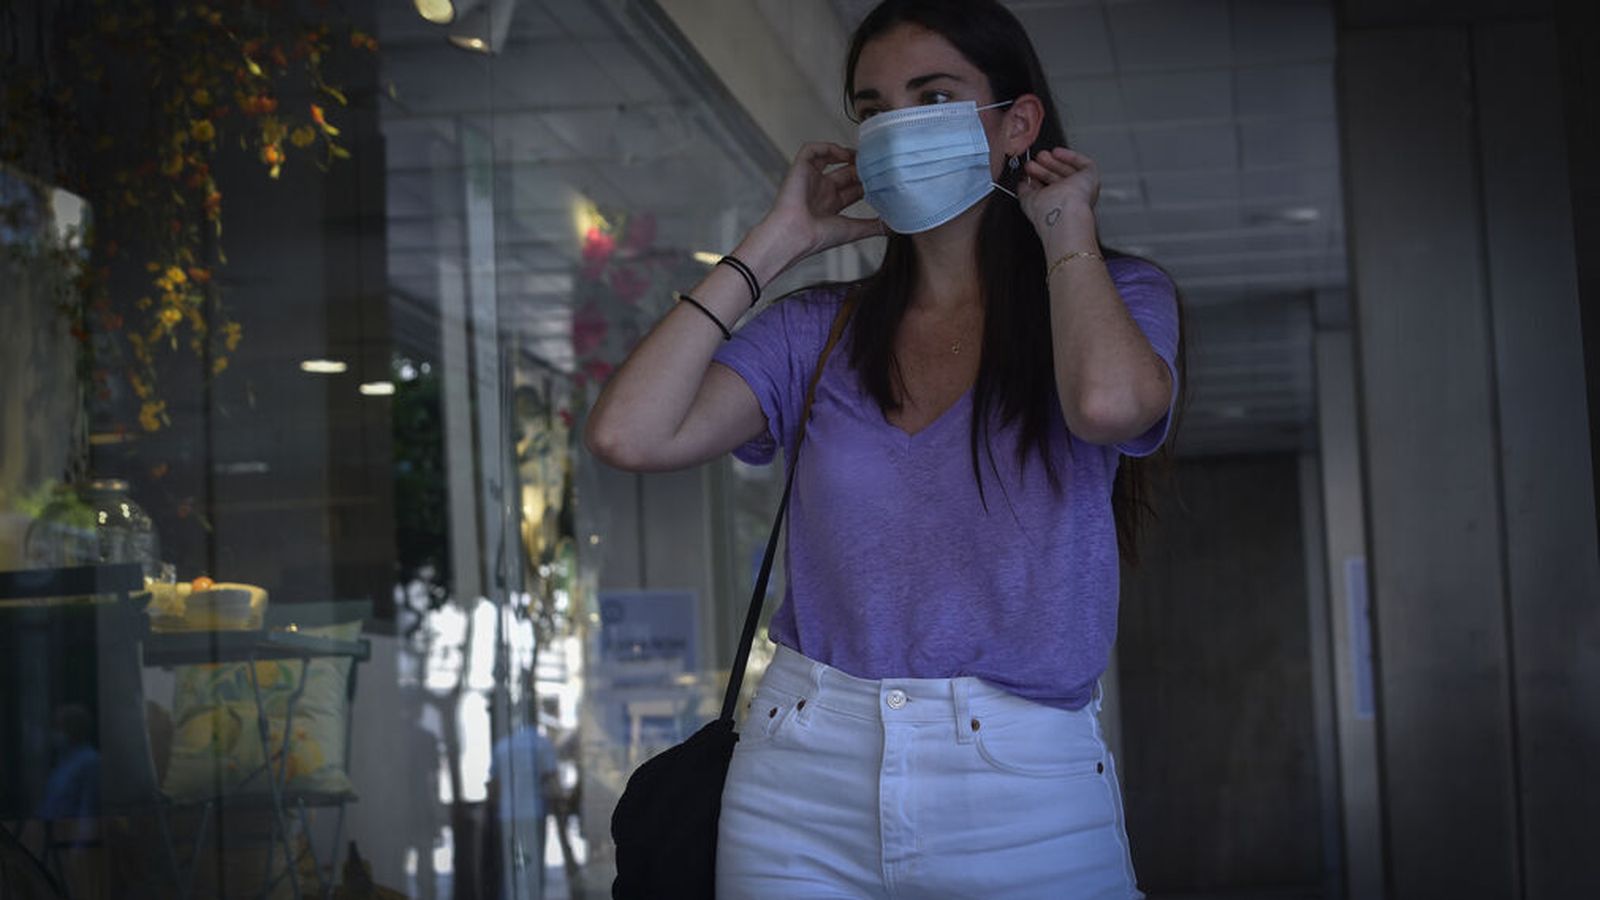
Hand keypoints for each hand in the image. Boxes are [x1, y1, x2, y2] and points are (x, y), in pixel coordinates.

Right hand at [759, 142, 884, 261]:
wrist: (795, 235)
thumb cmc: (818, 237)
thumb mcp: (853, 230)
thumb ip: (873, 226)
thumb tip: (893, 227)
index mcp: (831, 206)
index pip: (853, 188)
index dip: (867, 181)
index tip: (882, 178)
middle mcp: (821, 191)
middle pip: (845, 172)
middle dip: (861, 167)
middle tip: (876, 165)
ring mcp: (810, 179)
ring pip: (829, 157)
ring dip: (846, 154)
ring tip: (861, 156)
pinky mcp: (799, 169)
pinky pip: (811, 149)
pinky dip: (827, 147)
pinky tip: (843, 154)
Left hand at [1017, 147, 1100, 239]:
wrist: (1064, 213)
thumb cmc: (1046, 213)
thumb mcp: (1028, 201)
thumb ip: (1024, 191)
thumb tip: (1021, 183)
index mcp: (1056, 209)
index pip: (1048, 190)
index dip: (1038, 178)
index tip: (1028, 170)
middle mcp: (1069, 201)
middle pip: (1058, 179)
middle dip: (1045, 168)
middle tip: (1034, 161)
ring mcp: (1081, 189)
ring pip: (1069, 171)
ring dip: (1054, 162)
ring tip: (1042, 156)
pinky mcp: (1090, 178)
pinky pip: (1082, 163)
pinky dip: (1070, 156)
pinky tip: (1057, 152)